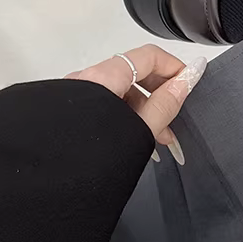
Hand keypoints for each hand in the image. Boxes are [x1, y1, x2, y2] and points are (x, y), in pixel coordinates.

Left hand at [65, 45, 206, 162]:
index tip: (190, 84)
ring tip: (158, 139)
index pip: (149, 56)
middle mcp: (85, 80)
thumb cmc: (90, 158)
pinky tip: (135, 138)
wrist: (51, 186)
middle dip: (160, 93)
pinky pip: (106, 104)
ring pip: (121, 91)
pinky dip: (126, 115)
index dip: (174, 67)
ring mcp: (76, 96)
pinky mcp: (73, 112)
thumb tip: (190, 76)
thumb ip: (167, 101)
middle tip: (175, 119)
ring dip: (145, 109)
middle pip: (135, 72)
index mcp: (102, 78)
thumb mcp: (141, 129)